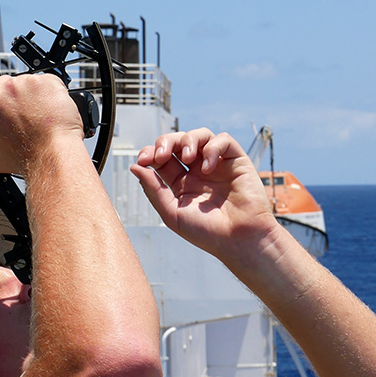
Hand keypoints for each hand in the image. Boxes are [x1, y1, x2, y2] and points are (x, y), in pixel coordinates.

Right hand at [0, 72, 84, 175]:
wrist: (52, 153)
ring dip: (28, 96)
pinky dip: (47, 93)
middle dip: (7, 98)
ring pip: (21, 84)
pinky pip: (43, 82)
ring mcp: (17, 84)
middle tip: (19, 117)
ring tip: (37, 118)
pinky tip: (48, 111)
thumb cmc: (24, 157)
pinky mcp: (40, 80)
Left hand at [130, 129, 275, 263]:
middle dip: (166, 142)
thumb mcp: (172, 213)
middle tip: (161, 154)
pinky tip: (208, 167)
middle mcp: (199, 172)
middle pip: (178, 142)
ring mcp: (218, 165)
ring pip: (200, 135)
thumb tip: (135, 167)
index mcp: (182, 184)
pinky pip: (223, 140)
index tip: (143, 160)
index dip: (151, 153)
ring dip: (188, 140)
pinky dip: (212, 147)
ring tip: (187, 157)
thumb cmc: (208, 233)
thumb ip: (153, 189)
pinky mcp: (237, 161)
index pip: (163, 158)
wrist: (240, 240)